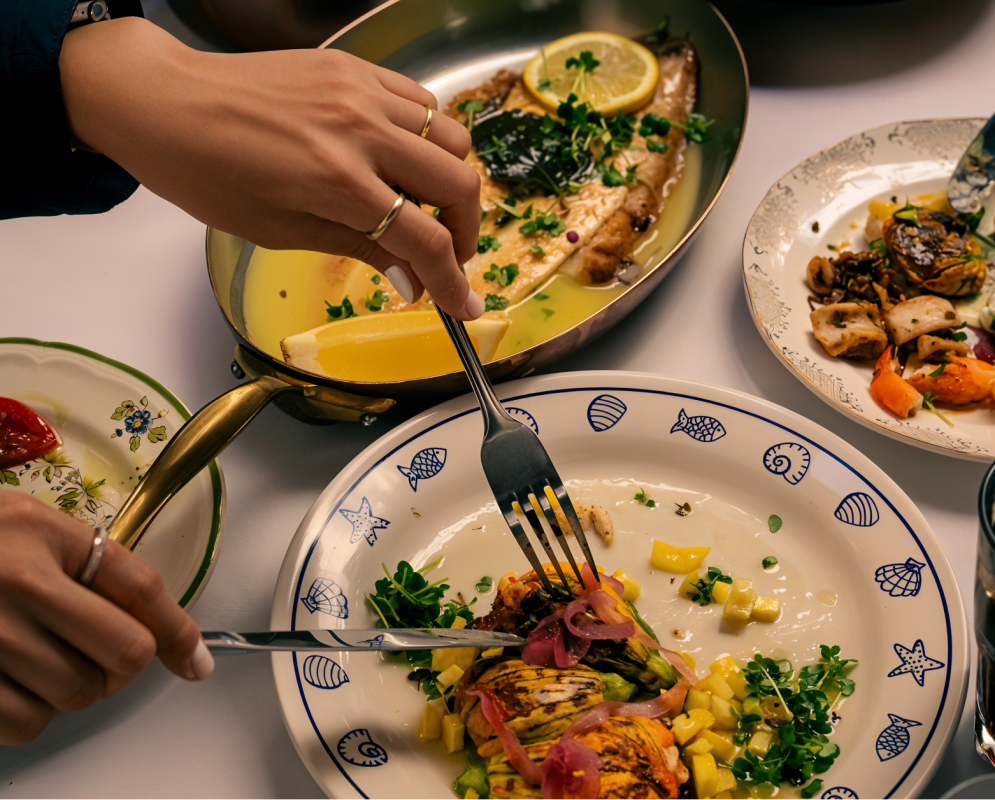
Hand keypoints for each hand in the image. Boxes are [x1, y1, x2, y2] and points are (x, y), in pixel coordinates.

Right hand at [0, 494, 212, 744]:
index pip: (140, 588)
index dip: (180, 631)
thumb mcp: (37, 528)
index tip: (195, 663)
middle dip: (123, 662)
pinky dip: (30, 713)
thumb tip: (165, 635)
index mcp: (44, 536)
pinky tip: (14, 680)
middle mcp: (15, 584)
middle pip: (124, 653)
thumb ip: (98, 567)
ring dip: (75, 687)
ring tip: (45, 657)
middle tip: (100, 651)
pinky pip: (25, 724)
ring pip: (78, 694)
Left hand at [59, 17, 484, 319]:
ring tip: (423, 204)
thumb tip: (412, 282)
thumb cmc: (210, 177)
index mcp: (339, 184)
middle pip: (457, 184)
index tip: (463, 306)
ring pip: (450, 138)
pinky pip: (421, 101)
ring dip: (450, 181)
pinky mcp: (355, 67)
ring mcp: (362, 92)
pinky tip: (400, 157)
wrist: (165, 103)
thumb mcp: (283, 231)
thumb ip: (359, 249)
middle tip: (446, 255)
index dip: (452, 283)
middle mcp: (362, 133)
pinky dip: (426, 135)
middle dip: (465, 232)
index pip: (425, 241)